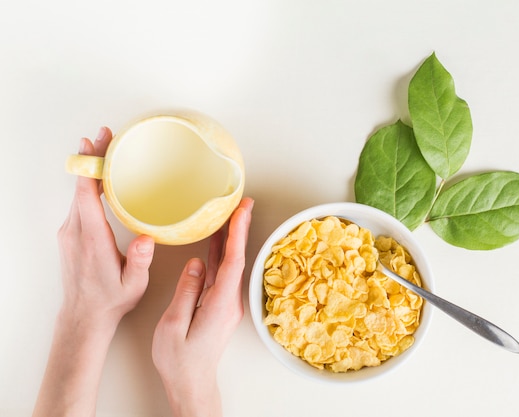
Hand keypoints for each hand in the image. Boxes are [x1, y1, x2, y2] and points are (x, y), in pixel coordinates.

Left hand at [33, 127, 155, 416]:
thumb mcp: (132, 285)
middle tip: (104, 135)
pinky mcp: (71, 235)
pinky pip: (79, 203)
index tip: (96, 145)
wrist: (84, 316)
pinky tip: (100, 178)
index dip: (91, 167)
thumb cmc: (110, 300)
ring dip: (90, 170)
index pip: (87, 195)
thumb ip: (139, 261)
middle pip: (81, 186)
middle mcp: (75, 231)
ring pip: (78, 193)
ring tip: (104, 149)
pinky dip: (88, 185)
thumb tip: (146, 239)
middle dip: (92, 159)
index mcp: (91, 239)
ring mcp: (70, 232)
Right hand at [152, 197, 253, 416]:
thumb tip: (196, 264)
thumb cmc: (179, 360)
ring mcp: (226, 303)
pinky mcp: (219, 305)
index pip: (233, 262)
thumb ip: (187, 291)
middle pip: (236, 258)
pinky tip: (217, 240)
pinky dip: (221, 254)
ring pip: (230, 264)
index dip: (238, 234)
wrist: (191, 383)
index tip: (242, 211)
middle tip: (244, 202)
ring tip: (231, 213)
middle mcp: (228, 301)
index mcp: (220, 304)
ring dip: (232, 238)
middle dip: (240, 229)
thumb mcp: (174, 324)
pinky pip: (222, 273)